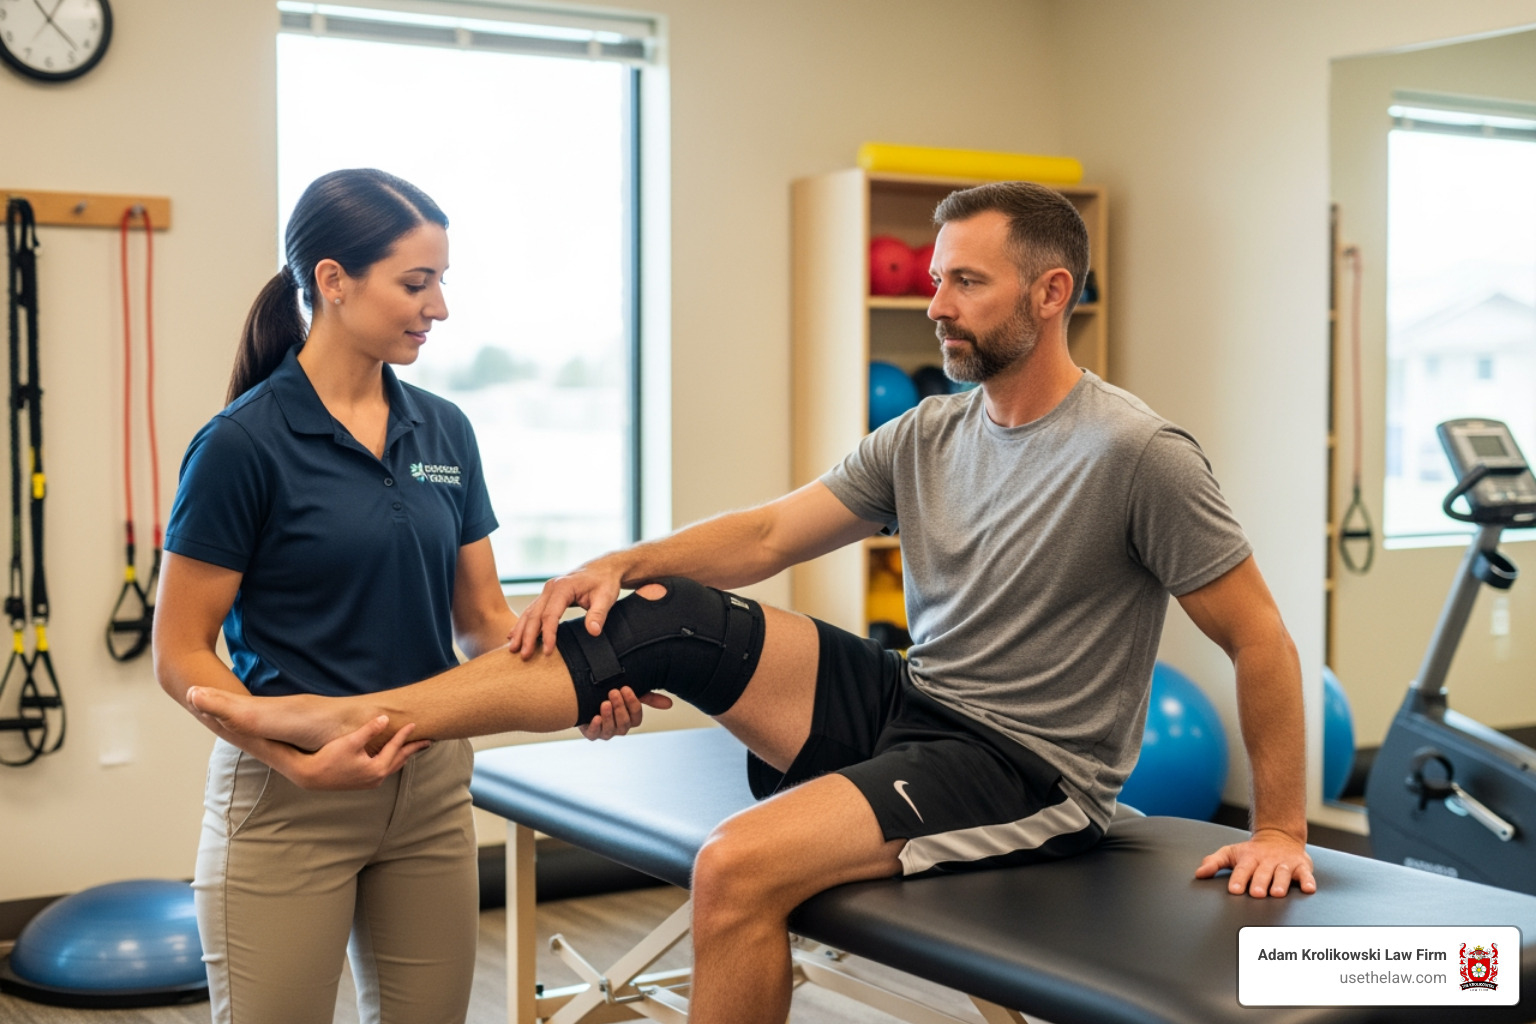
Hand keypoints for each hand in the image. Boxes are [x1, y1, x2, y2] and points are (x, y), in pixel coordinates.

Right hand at [263, 716, 428, 790]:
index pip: (395, 748)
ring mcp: (369, 782)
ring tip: (411, 748)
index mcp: (376, 768)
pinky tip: (390, 757)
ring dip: (402, 756)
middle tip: (427, 741)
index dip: (405, 735)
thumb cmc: (329, 758)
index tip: (414, 724)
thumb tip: (385, 718)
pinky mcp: (362, 782)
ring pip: (392, 767)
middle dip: (412, 750)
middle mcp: (376, 778)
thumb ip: (370, 730)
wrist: (310, 776)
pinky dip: (391, 762)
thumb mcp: (350, 741)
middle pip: (399, 760)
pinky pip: (383, 770)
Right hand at [509, 562, 626, 657]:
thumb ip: (599, 614)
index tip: (548, 651)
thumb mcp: (606, 597)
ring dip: (520, 631)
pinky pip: (532, 611)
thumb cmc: (605, 582)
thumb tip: (593, 632)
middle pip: (534, 614)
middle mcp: (550, 588)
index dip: (548, 634)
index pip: (550, 614)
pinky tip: (514, 635)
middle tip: (523, 655)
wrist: (604, 568)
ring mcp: (547, 591)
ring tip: (512, 649)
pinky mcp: (547, 596)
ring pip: (529, 613)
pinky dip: (522, 624)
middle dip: (527, 636)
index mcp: (563, 587)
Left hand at [577, 687, 674, 740]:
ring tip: (604, 703)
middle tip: (614, 692)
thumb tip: (669, 703)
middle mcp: (619, 728)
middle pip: (624, 724)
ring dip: (608, 716)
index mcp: (630, 720)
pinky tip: (595, 717)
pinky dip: (595, 727)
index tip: (625, 689)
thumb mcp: (631, 694)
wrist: (588, 697)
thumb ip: (649, 698)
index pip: (636, 717)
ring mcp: (605, 732)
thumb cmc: (612, 695)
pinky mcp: (591, 733)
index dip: (632, 704)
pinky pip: (594, 735)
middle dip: (620, 708)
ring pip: (610, 730)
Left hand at [1195, 827, 1316, 897]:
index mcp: (1249, 858)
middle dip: (1260, 882)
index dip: (1239, 879)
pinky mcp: (1301, 866)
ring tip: (1277, 893)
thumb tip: (1199, 873)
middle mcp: (1267, 861)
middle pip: (1263, 872)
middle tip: (1256, 893)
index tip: (1235, 890)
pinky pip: (1306, 874)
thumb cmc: (1252, 852)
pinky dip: (1308, 881)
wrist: (1279, 837)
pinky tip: (1308, 889)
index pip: (1242, 869)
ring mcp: (1285, 863)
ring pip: (1283, 873)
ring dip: (1280, 883)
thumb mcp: (1231, 853)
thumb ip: (1214, 862)